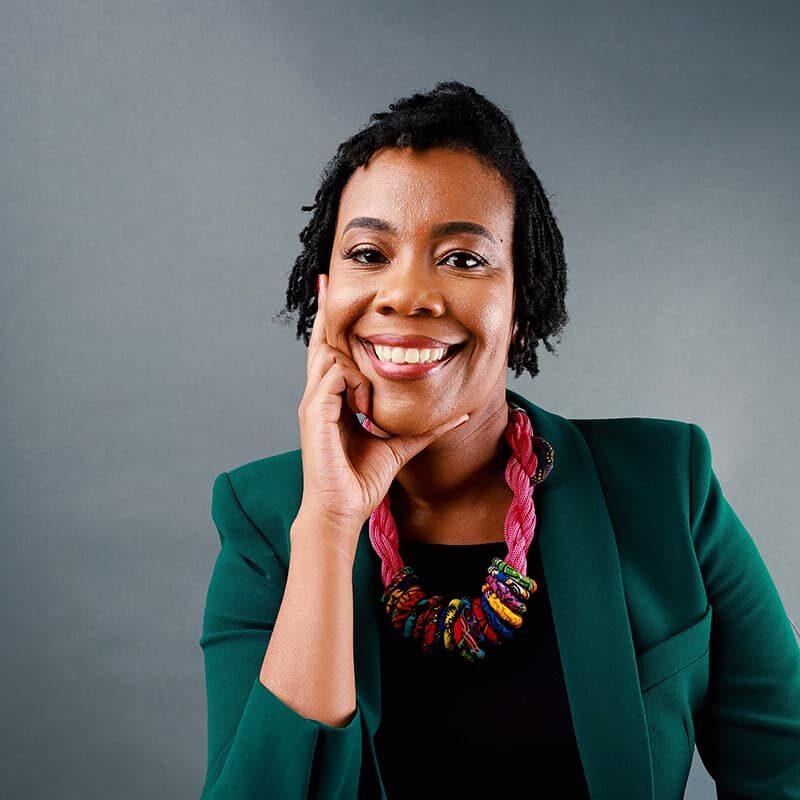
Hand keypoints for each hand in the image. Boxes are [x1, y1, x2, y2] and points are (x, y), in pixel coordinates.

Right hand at [296, 274, 469, 549]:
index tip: (338, 297)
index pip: (334, 353)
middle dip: (324, 310)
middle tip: (328, 278)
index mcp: (335, 399)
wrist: (342, 510)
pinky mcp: (316, 413)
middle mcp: (321, 395)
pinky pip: (334, 376)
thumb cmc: (363, 480)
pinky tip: (364, 392)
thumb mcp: (400, 444)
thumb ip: (426, 427)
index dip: (336, 326)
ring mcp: (315, 403)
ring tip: (344, 327)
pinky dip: (352, 375)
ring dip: (343, 341)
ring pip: (326, 354)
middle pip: (321, 343)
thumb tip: (459, 414)